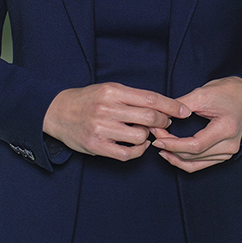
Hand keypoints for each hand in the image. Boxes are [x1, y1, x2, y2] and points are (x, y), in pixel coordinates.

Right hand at [43, 82, 190, 161]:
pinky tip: (138, 145)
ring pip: (140, 137)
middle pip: (149, 118)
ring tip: (143, 132)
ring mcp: (101, 128)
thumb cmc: (88, 99)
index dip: (171, 106)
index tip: (184, 111)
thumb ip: (133, 98)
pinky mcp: (96, 146)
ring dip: (148, 136)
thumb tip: (162, 108)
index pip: (150, 98)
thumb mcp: (109, 89)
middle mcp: (107, 108)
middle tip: (164, 123)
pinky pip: (127, 154)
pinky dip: (138, 151)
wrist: (57, 111)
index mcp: (112, 91)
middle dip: (163, 122)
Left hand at [151, 77, 241, 172]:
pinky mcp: (223, 154)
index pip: (195, 145)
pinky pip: (200, 164)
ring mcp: (228, 153)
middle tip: (154, 135)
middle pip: (193, 156)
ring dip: (174, 156)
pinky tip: (170, 153)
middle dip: (170, 147)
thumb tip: (161, 113)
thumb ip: (181, 105)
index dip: (173, 144)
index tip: (157, 136)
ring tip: (159, 144)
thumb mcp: (203, 93)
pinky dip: (183, 160)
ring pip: (194, 164)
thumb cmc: (227, 91)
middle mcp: (230, 146)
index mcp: (226, 129)